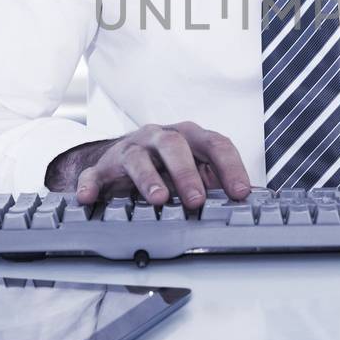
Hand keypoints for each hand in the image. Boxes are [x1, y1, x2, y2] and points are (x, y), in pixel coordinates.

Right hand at [66, 122, 250, 209]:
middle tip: (197, 200)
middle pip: (175, 145)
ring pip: (138, 158)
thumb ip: (219, 182)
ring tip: (159, 199)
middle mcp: (159, 137)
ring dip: (148, 179)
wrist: (123, 158)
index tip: (240, 193)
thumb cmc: (168, 164)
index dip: (230, 167)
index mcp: (189, 137)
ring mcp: (131, 150)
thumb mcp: (197, 168)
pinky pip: (94, 174)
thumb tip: (252, 203)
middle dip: (187, 172)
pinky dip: (90, 185)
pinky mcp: (104, 167)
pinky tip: (87, 199)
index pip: (215, 144)